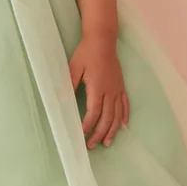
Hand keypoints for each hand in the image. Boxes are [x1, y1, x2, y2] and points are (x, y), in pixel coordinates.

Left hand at [68, 34, 129, 148]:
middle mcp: (110, 91)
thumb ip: (69, 84)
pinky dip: (125, 117)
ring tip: (107, 142)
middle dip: (99, 133)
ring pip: (117, 115)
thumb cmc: (86, 53)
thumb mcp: (73, 68)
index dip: (88, 125)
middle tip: (91, 145)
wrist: (102, 40)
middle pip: (107, 118)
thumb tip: (60, 101)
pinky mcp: (121, 86)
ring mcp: (118, 89)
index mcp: (98, 87)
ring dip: (112, 130)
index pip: (93, 112)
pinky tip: (124, 126)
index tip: (81, 134)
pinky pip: (125, 105)